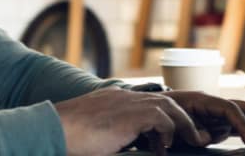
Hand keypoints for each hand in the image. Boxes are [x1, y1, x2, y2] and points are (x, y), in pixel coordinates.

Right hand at [54, 87, 210, 155]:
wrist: (52, 128)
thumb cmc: (68, 137)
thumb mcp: (95, 134)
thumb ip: (112, 137)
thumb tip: (118, 146)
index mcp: (114, 101)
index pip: (147, 102)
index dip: (164, 117)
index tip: (170, 136)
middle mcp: (123, 97)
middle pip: (165, 99)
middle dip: (182, 117)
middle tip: (192, 135)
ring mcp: (126, 103)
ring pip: (168, 106)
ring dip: (182, 124)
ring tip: (190, 141)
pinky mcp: (128, 114)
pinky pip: (161, 118)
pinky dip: (168, 131)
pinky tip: (163, 147)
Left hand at [160, 91, 244, 148]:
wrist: (152, 110)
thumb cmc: (160, 115)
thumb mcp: (171, 122)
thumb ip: (189, 130)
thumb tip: (204, 138)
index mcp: (204, 100)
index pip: (231, 109)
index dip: (242, 125)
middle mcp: (216, 104)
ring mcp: (219, 114)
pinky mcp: (219, 124)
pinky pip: (241, 127)